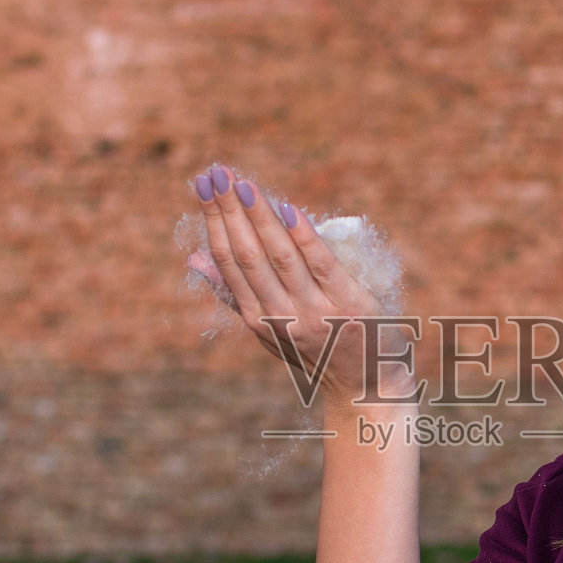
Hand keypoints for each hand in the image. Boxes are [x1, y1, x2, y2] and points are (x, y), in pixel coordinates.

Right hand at [188, 164, 412, 402]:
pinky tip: (288, 209)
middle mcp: (281, 317)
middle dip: (229, 211)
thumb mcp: (269, 332)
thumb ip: (235, 296)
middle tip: (216, 172)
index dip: (213, 222)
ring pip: (280, 257)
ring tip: (243, 183)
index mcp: (258, 321)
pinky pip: (322, 265)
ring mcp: (316, 312)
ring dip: (260, 216)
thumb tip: (194, 259)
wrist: (368, 390)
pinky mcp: (350, 305)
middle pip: (248, 255)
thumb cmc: (317, 355)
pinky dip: (303, 236)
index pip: (228, 262)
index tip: (203, 185)